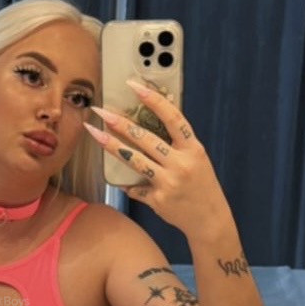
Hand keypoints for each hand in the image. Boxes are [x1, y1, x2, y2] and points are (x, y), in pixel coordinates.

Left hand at [84, 81, 231, 239]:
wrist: (210, 219)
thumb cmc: (201, 185)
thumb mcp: (196, 159)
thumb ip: (176, 144)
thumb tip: (148, 124)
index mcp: (193, 148)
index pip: (172, 117)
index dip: (153, 100)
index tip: (134, 86)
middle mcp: (181, 163)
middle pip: (145, 138)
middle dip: (120, 122)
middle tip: (100, 112)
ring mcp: (168, 182)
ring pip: (134, 159)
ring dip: (111, 145)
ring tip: (95, 134)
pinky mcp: (158, 199)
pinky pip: (135, 187)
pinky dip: (128, 184)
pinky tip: (121, 181)